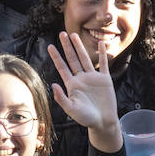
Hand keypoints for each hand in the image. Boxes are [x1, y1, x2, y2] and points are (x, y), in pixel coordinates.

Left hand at [48, 32, 120, 150]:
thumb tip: (54, 84)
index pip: (62, 67)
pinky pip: (104, 64)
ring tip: (75, 35)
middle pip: (73, 59)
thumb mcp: (71, 109)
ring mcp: (93, 78)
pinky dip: (103, 54)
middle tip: (62, 33)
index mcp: (72, 84)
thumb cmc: (86, 118)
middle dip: (67, 47)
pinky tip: (101, 44)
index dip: (56, 57)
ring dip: (80, 47)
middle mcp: (81, 78)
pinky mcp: (104, 80)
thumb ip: (62, 98)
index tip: (50, 46)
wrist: (103, 122)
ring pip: (85, 58)